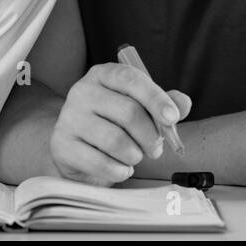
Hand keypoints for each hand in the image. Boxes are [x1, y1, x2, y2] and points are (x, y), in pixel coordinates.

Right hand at [49, 63, 191, 185]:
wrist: (76, 148)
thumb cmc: (113, 124)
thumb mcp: (139, 108)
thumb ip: (163, 104)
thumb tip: (183, 103)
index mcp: (103, 75)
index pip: (131, 79)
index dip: (155, 98)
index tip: (172, 118)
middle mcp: (82, 91)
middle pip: (129, 112)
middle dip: (151, 136)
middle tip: (156, 149)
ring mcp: (69, 118)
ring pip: (116, 141)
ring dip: (135, 155)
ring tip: (134, 156)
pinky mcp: (62, 145)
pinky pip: (101, 163)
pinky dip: (119, 171)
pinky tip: (119, 167)